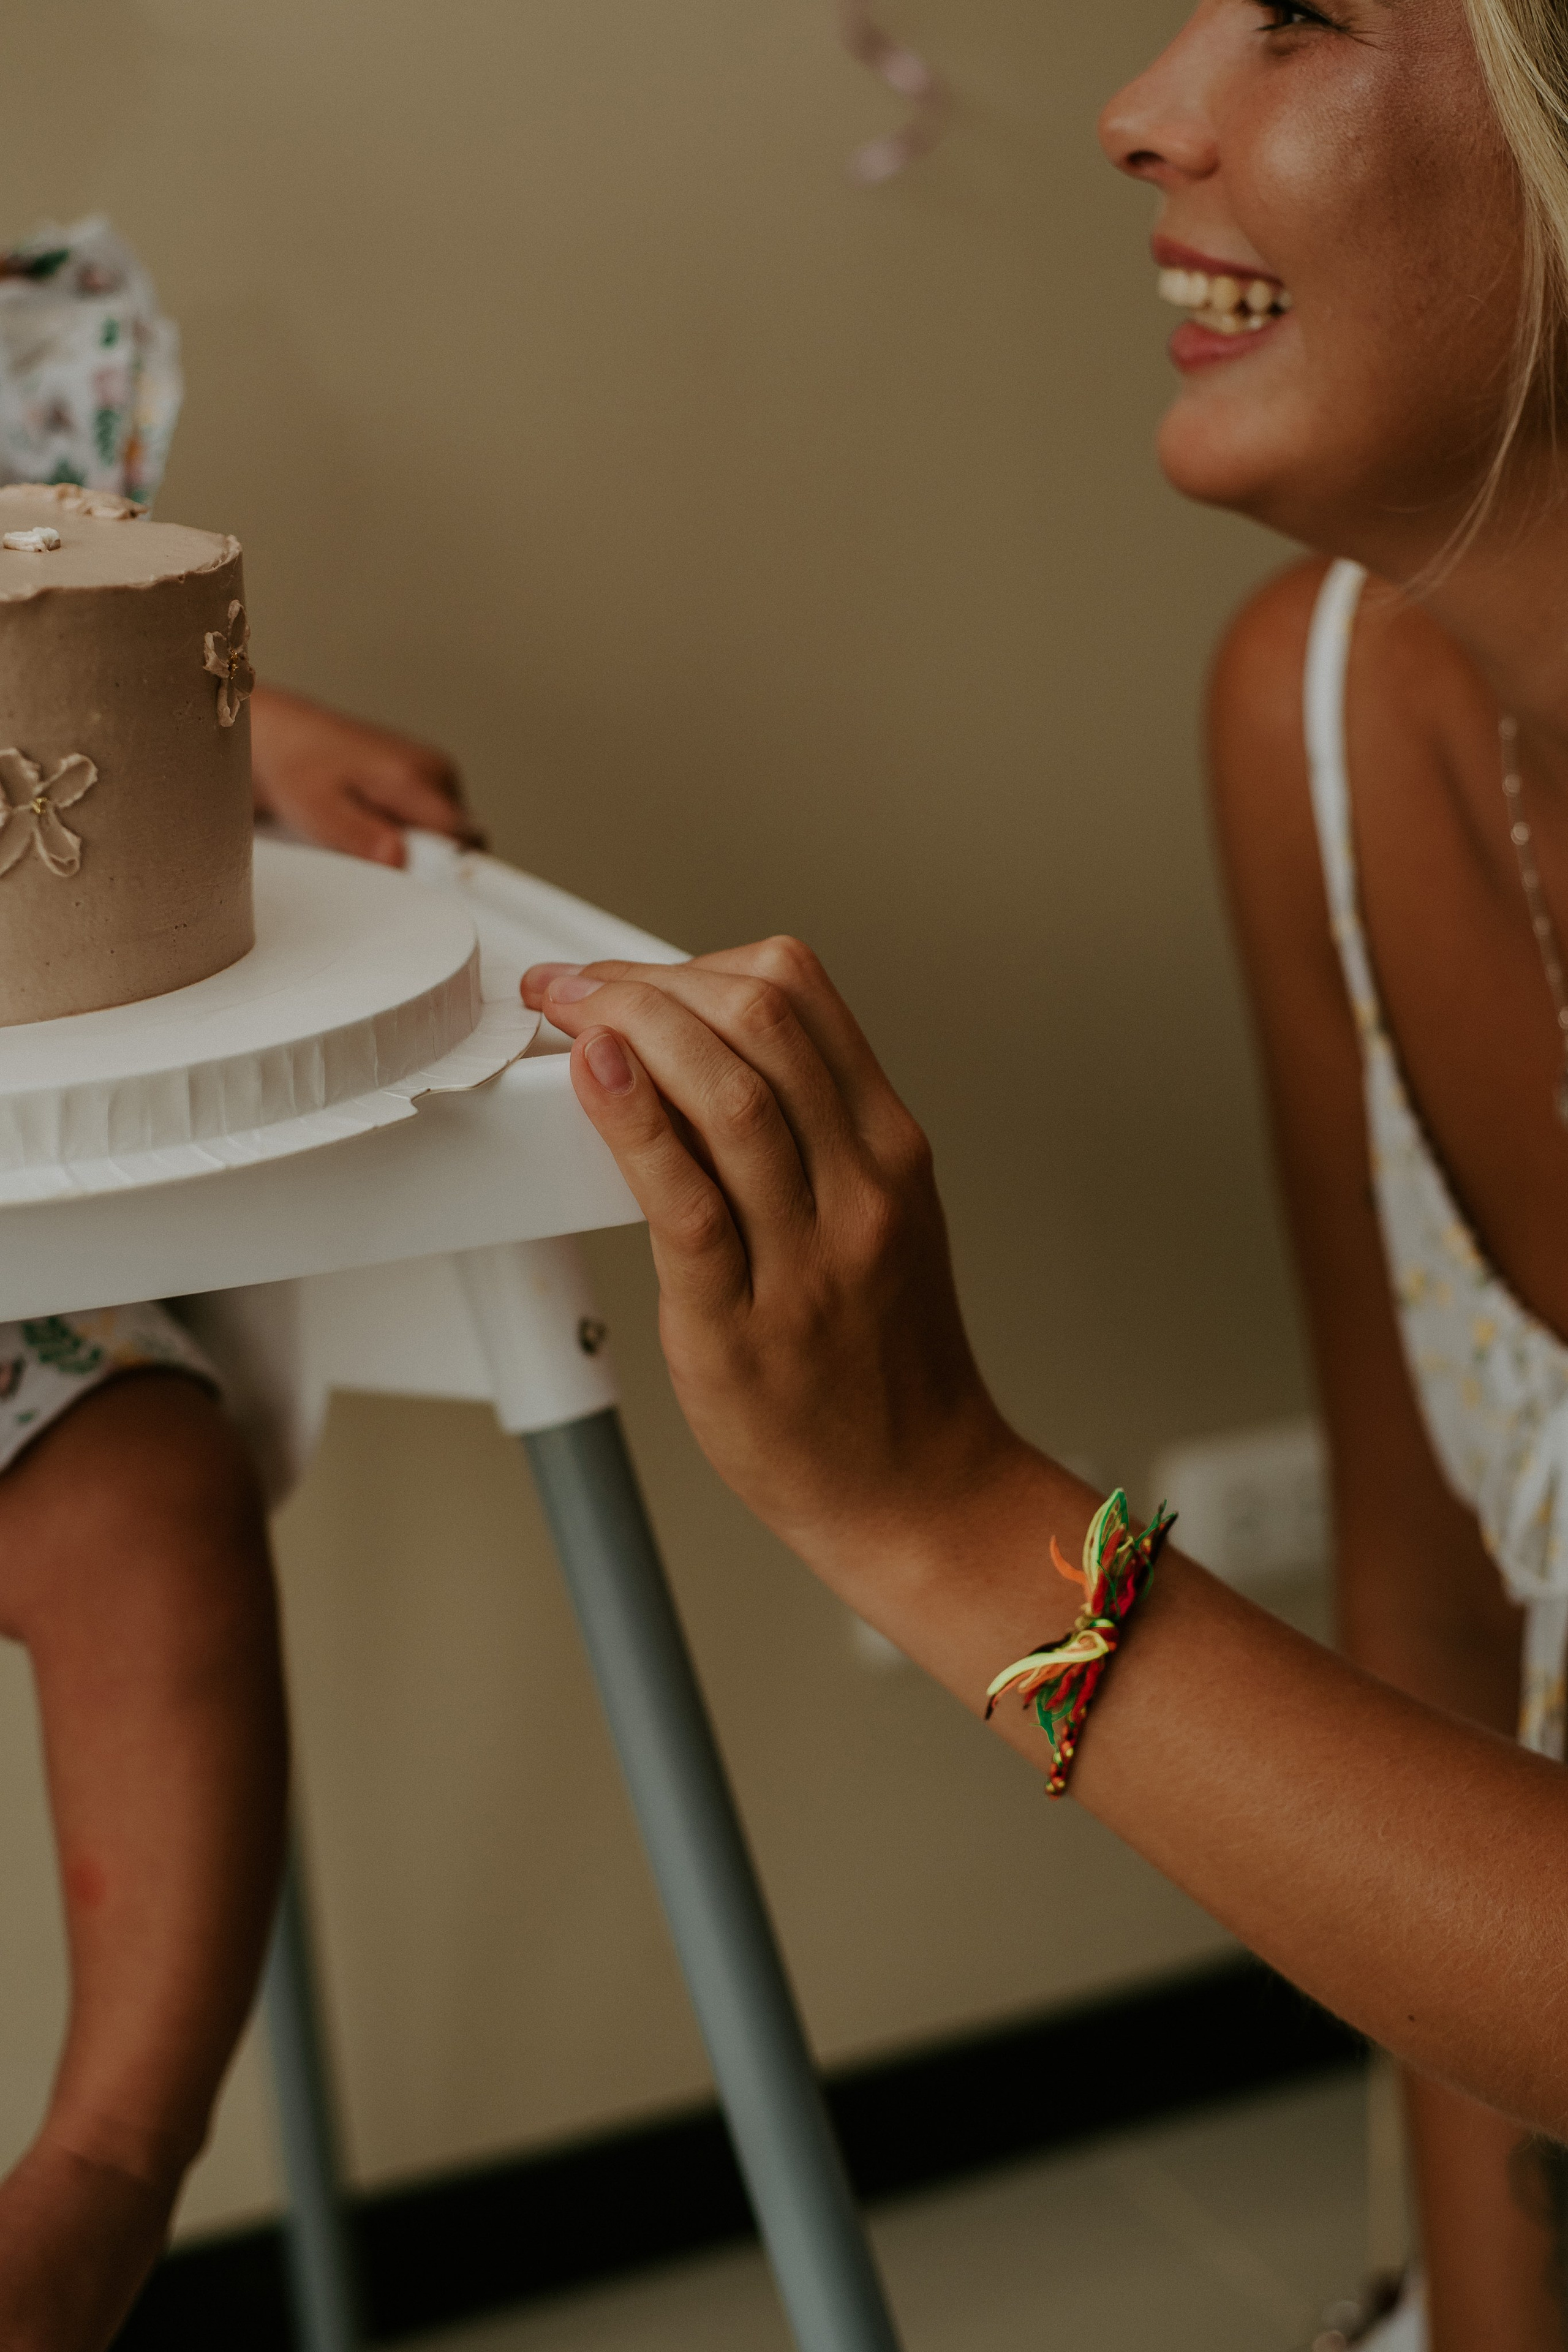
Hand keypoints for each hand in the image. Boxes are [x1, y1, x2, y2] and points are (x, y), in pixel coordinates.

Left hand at [249, 684, 482, 866]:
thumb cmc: (297, 769)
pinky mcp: (429, 774)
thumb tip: (399, 859)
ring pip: (450, 831)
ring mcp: (435, 769)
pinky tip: (379, 823)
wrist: (286, 737)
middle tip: (381, 860)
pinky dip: (415, 832)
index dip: (449, 871)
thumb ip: (362, 837)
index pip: (461, 838)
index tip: (423, 887)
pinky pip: (437, 818)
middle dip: (432, 861)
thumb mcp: (320, 812)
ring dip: (421, 847)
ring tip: (373, 836)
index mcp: (412, 776)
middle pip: (461, 839)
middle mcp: (434, 769)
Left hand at [521, 939, 1035, 1601]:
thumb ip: (809, 1136)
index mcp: (890, 1146)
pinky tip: (594, 1076)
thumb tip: (698, 1058)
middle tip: (573, 988)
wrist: (915, 1488)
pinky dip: (634, 1122)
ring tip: (565, 1013)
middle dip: (648, 981)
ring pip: (727, 1091)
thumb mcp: (878, 1217)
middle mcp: (860, 1185)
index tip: (628, 975)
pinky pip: (688, 1199)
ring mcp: (808, 1253)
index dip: (696, 961)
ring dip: (630, 1026)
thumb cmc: (882, 1363)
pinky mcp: (743, 1320)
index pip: (801, 993)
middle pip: (760, 1018)